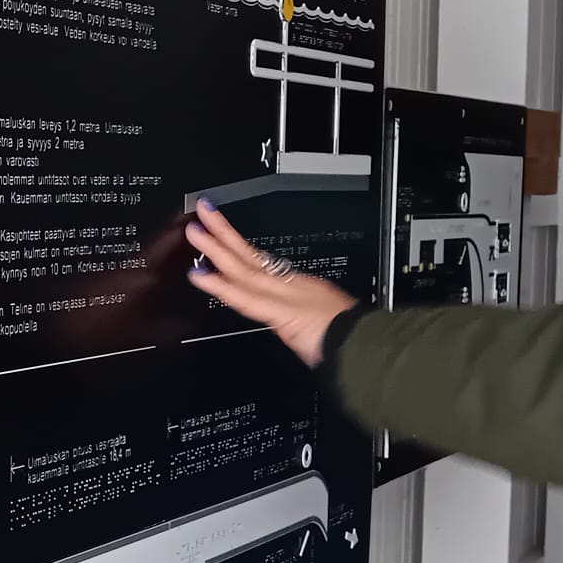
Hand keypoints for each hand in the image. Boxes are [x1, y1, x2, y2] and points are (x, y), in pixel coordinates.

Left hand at [185, 201, 356, 365]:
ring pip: (244, 269)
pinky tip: (200, 275)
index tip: (222, 236)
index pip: (261, 264)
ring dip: (216, 250)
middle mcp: (292, 286)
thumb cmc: (346, 342)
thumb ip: (294, 322)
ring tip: (196, 232)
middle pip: (250, 257)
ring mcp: (286, 296)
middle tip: (203, 216)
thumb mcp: (315, 326)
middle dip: (224, 236)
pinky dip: (220, 286)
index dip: (239, 249)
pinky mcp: (282, 312)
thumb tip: (286, 326)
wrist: (367, 346)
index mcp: (299, 289)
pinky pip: (245, 298)